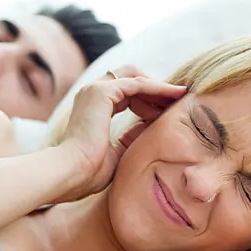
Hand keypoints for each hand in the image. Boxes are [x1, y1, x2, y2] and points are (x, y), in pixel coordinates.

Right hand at [58, 65, 186, 201]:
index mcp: (91, 108)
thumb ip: (130, 138)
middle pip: (131, 78)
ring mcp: (94, 90)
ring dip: (159, 87)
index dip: (147, 100)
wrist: (70, 173)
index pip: (125, 94)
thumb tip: (147, 129)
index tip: (167, 111)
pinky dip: (157, 88)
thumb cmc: (88, 172)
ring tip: (181, 96)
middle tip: (177, 101)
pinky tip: (175, 95)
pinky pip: (138, 84)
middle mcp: (91, 94)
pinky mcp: (101, 92)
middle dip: (155, 89)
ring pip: (136, 77)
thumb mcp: (117, 153)